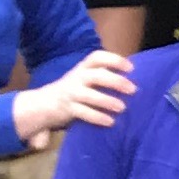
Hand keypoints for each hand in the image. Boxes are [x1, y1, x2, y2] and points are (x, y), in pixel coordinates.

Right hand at [13, 50, 133, 144]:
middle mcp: (77, 78)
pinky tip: (110, 122)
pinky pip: (83, 113)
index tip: (131, 68)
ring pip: (89, 95)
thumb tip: (134, 76)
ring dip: (107, 101)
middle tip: (133, 89)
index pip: (97, 57)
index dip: (114, 60)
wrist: (45, 103)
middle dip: (115, 81)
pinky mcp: (67, 109)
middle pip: (96, 76)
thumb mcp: (86, 77)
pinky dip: (97, 117)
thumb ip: (104, 74)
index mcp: (83, 67)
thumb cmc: (76, 88)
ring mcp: (71, 93)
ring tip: (122, 108)